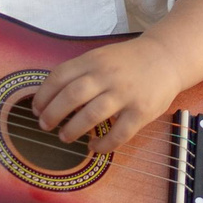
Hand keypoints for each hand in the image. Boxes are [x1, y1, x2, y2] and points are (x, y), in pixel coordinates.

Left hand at [29, 38, 185, 153]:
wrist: (166, 57)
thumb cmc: (127, 61)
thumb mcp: (101, 57)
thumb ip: (79, 73)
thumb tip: (50, 98)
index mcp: (93, 60)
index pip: (60, 76)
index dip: (44, 95)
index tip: (36, 108)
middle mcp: (107, 75)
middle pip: (72, 96)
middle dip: (53, 114)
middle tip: (44, 125)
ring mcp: (125, 93)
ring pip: (92, 114)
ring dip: (73, 129)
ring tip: (64, 137)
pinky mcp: (141, 111)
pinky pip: (119, 133)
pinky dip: (103, 144)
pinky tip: (94, 146)